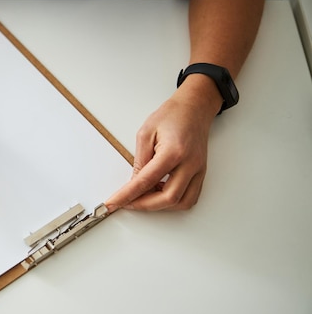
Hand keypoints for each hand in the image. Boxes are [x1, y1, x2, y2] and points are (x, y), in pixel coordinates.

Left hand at [106, 75, 221, 211]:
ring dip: (160, 205)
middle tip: (127, 202)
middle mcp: (190, 164)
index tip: (114, 203)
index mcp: (173, 152)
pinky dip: (173, 201)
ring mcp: (198, 170)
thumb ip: (140, 160)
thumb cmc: (172, 115)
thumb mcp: (145, 133)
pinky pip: (190, 197)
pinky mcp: (200, 173)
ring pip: (182, 203)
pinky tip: (160, 193)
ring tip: (144, 195)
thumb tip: (134, 183)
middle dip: (144, 205)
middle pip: (168, 198)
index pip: (146, 181)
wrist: (194, 108)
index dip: (127, 196)